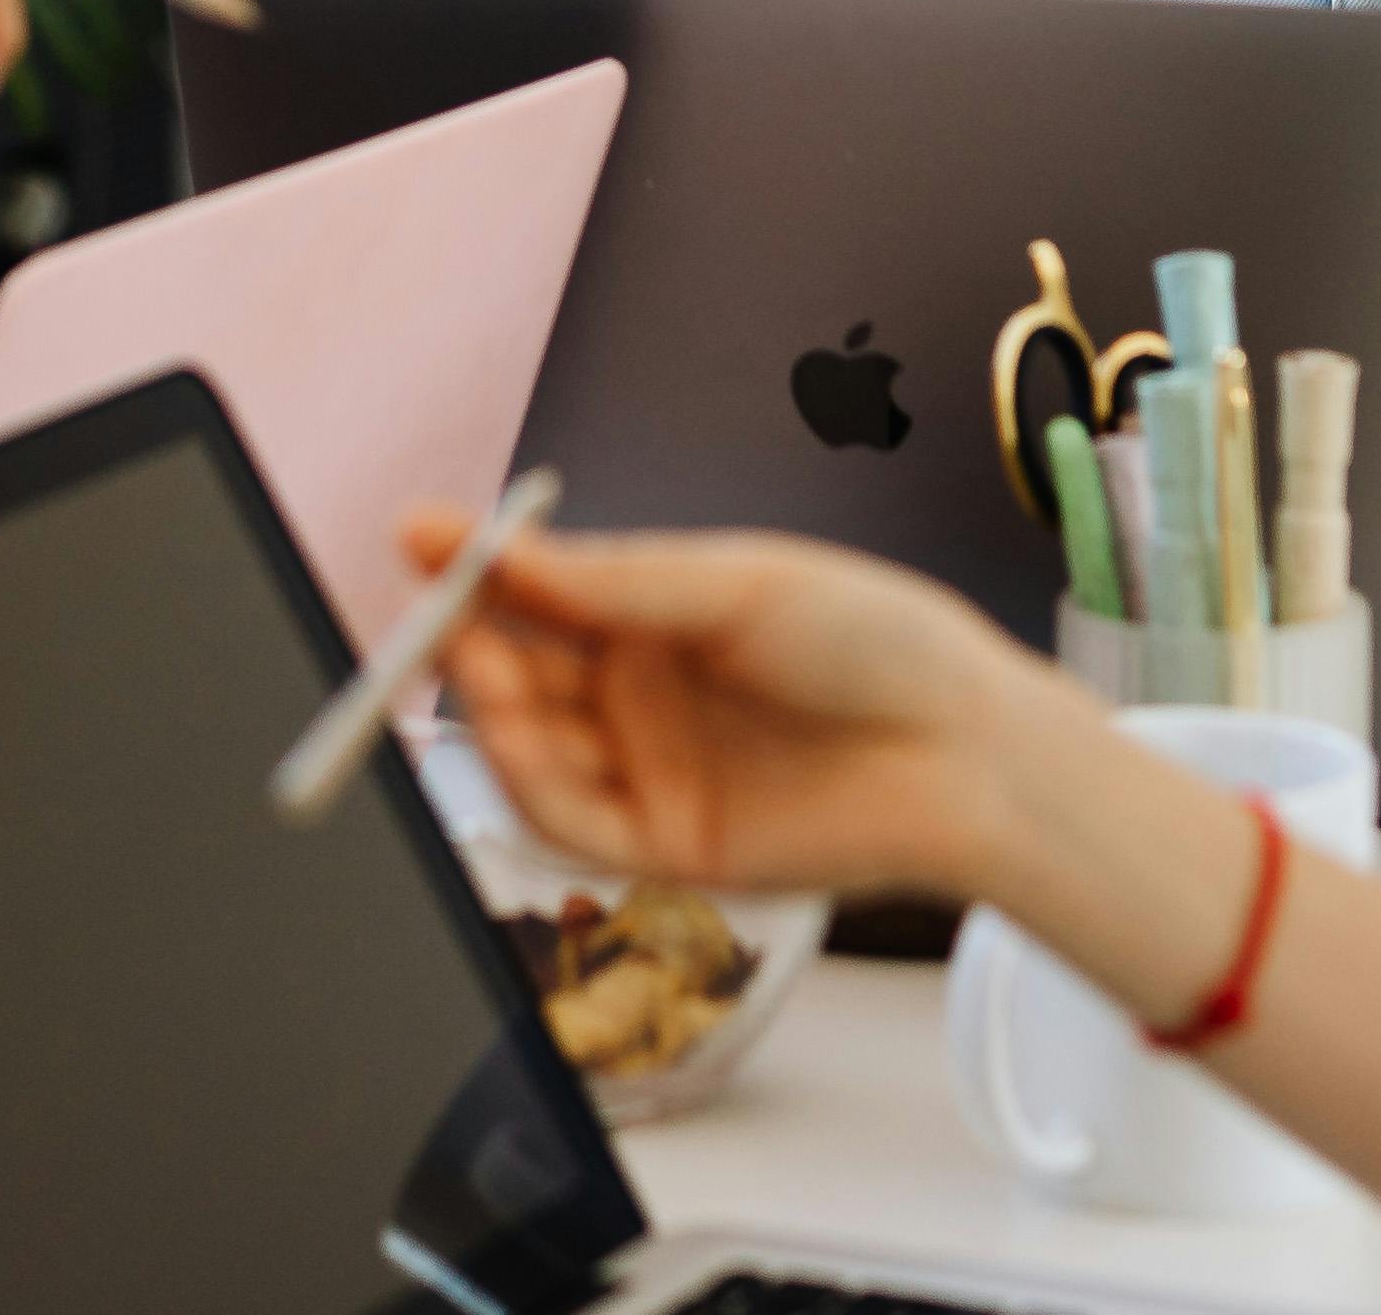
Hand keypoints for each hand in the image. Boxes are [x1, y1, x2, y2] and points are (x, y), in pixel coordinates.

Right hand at [418, 519, 1085, 909]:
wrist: (963, 747)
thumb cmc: (875, 641)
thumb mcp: (730, 584)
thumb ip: (606, 583)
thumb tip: (489, 545)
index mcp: (658, 615)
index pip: (537, 592)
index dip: (473, 569)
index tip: (417, 536)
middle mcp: (642, 693)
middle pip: (518, 670)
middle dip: (466, 643)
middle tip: (435, 614)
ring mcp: (651, 769)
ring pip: (531, 746)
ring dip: (491, 709)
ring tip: (481, 666)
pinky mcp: (667, 844)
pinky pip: (571, 819)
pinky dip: (528, 780)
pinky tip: (518, 735)